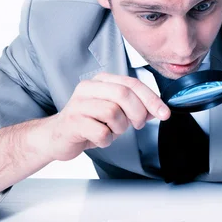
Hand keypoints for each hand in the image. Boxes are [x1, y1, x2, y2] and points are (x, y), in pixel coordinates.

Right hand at [45, 72, 170, 160]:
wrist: (57, 137)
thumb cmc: (88, 123)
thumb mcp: (115, 112)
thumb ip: (136, 108)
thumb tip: (157, 110)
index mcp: (101, 81)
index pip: (132, 84)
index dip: (151, 99)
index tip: (164, 113)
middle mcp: (88, 88)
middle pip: (124, 94)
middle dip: (137, 113)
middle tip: (137, 125)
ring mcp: (78, 104)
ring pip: (113, 112)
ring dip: (120, 128)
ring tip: (112, 131)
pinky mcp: (72, 122)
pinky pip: (101, 131)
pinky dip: (107, 139)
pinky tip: (100, 138)